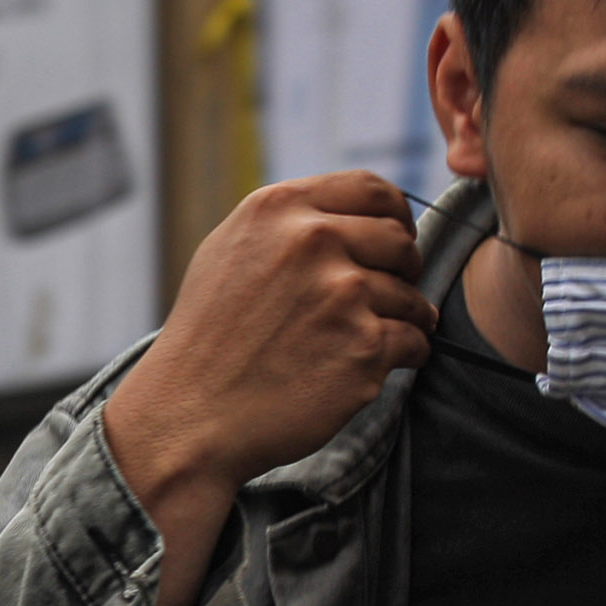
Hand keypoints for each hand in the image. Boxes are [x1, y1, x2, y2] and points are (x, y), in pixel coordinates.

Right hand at [102, 174, 432, 508]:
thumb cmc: (207, 340)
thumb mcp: (229, 252)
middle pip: (400, 240)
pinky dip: (406, 355)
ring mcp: (342, 293)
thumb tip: (348, 218)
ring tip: (365, 341)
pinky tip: (370, 366)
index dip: (394, 216)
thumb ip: (288, 224)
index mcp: (279, 209)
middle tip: (381, 298)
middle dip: (402, 270)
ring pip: (410, 295)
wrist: (189, 416)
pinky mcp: (364, 347)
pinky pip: (415, 341)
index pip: (373, 190)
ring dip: (403, 318)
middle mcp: (313, 241)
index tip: (391, 243)